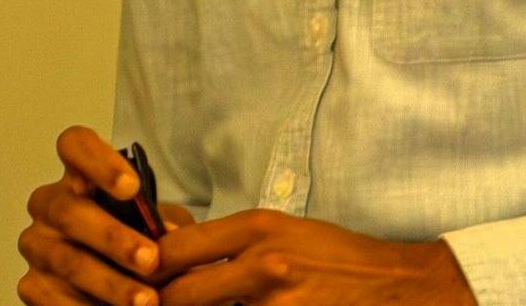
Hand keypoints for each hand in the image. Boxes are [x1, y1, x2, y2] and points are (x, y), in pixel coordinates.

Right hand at [17, 125, 194, 305]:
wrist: (111, 286)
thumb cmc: (134, 243)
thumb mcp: (151, 226)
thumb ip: (158, 223)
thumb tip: (167, 233)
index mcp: (78, 178)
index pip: (75, 146)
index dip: (98, 160)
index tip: (132, 187)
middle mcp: (50, 206)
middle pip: (69, 211)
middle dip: (112, 237)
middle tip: (149, 259)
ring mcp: (37, 246)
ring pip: (66, 260)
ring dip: (109, 282)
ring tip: (145, 300)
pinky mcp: (32, 285)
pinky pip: (53, 298)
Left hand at [153, 210, 475, 305]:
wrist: (394, 285)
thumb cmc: (334, 258)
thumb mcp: (282, 232)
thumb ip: (230, 243)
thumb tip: (172, 250)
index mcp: (256, 228)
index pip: (176, 248)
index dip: (145, 267)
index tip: (131, 278)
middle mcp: (262, 263)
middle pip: (179, 293)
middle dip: (157, 303)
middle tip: (140, 303)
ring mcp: (277, 304)